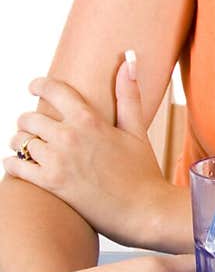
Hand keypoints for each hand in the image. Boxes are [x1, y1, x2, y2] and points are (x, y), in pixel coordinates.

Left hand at [4, 53, 176, 248]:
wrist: (144, 210)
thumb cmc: (143, 172)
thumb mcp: (136, 130)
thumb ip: (127, 94)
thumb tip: (129, 61)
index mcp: (89, 119)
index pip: (53, 90)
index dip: (38, 84)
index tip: (33, 86)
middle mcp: (70, 136)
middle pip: (30, 118)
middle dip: (28, 122)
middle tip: (32, 128)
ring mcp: (58, 160)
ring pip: (20, 141)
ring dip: (20, 143)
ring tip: (25, 147)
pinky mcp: (51, 183)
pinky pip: (17, 166)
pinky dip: (12, 163)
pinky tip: (17, 164)